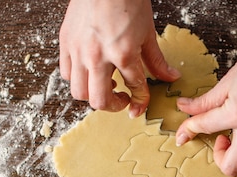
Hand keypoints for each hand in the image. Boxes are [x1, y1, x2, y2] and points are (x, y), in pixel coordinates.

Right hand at [59, 0, 179, 116]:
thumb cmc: (127, 0)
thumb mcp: (148, 32)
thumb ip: (156, 60)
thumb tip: (170, 77)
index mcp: (122, 53)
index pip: (133, 87)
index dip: (140, 100)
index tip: (139, 104)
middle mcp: (97, 56)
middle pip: (99, 100)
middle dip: (113, 106)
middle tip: (121, 99)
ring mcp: (78, 50)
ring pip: (79, 92)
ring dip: (93, 95)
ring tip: (104, 84)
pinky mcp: (66, 42)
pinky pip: (66, 73)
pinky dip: (77, 79)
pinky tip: (89, 72)